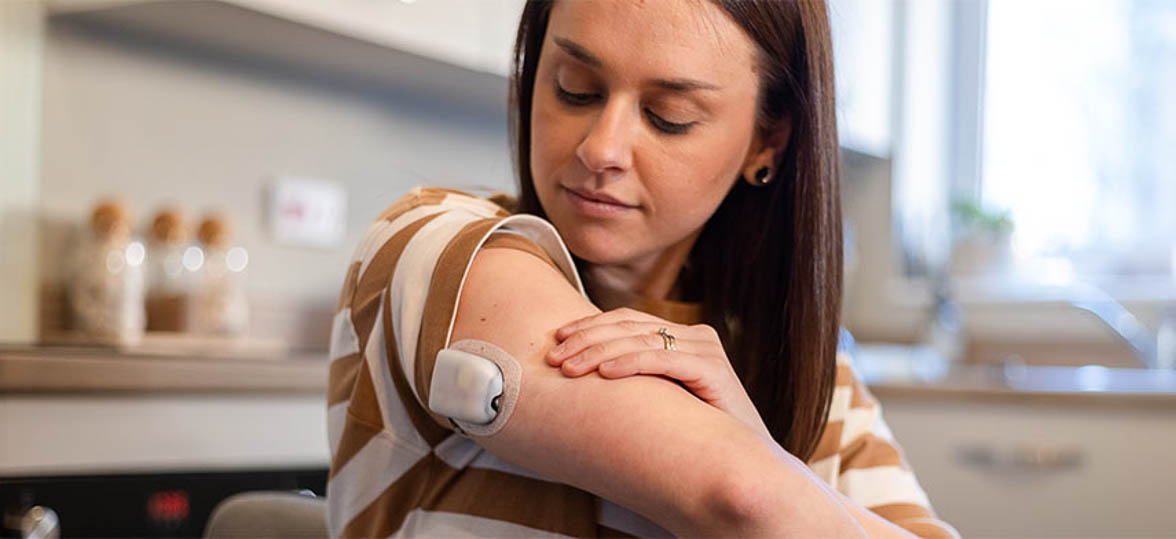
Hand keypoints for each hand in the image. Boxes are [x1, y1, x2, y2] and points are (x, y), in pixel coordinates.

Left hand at [546, 307, 771, 439]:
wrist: (741, 462)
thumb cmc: (693, 435)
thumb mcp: (658, 398)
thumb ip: (634, 378)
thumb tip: (578, 371)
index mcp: (682, 336)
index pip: (628, 320)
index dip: (590, 326)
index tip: (556, 339)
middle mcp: (696, 336)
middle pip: (630, 326)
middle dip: (587, 339)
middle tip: (554, 357)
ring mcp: (706, 349)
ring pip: (641, 340)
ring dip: (599, 352)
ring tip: (570, 368)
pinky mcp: (713, 369)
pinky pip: (662, 360)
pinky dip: (629, 363)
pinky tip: (604, 374)